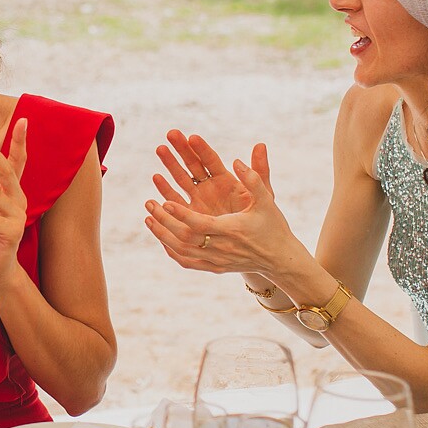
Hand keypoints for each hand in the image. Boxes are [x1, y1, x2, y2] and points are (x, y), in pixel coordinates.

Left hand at [143, 145, 294, 275]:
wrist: (280, 259)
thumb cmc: (273, 226)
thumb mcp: (267, 200)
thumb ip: (255, 179)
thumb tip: (238, 160)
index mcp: (232, 230)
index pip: (200, 224)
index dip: (182, 214)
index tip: (165, 201)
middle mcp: (221, 248)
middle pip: (185, 238)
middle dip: (164, 221)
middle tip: (149, 203)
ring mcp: (216, 260)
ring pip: (182, 251)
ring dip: (162, 234)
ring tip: (148, 218)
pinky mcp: (214, 268)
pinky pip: (187, 262)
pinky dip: (171, 250)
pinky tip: (161, 238)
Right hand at [153, 130, 260, 215]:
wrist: (252, 246)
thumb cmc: (260, 220)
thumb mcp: (263, 195)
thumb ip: (260, 171)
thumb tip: (260, 144)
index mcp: (226, 180)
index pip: (211, 160)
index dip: (202, 149)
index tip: (193, 137)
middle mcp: (210, 187)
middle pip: (193, 165)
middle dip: (182, 149)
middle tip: (171, 133)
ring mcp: (198, 200)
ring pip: (181, 179)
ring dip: (170, 164)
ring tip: (161, 149)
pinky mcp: (190, 214)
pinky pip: (176, 200)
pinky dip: (166, 189)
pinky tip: (157, 177)